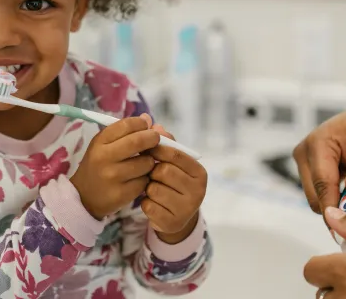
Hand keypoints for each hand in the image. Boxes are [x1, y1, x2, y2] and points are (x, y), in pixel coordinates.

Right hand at [70, 114, 158, 218]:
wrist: (84, 196)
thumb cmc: (98, 165)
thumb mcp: (104, 145)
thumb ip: (125, 131)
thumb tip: (148, 118)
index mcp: (99, 142)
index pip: (126, 125)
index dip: (141, 123)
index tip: (146, 126)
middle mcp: (104, 158)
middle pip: (138, 141)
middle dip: (153, 138)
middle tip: (155, 140)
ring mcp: (113, 177)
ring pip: (146, 163)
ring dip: (150, 161)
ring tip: (144, 163)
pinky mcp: (122, 194)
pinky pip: (145, 181)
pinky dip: (146, 178)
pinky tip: (139, 178)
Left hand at [143, 125, 206, 243]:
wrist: (176, 217)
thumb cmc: (173, 183)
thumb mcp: (173, 163)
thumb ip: (166, 143)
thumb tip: (154, 124)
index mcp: (200, 173)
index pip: (175, 154)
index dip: (157, 149)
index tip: (145, 148)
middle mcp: (198, 191)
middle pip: (163, 171)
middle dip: (152, 171)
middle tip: (151, 174)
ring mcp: (187, 209)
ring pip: (154, 189)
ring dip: (148, 188)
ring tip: (152, 189)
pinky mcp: (172, 222)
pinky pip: (148, 205)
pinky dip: (145, 203)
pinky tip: (152, 203)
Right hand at [293, 92, 345, 216]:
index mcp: (319, 142)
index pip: (322, 184)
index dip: (334, 208)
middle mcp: (305, 152)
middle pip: (315, 196)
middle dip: (340, 207)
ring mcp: (305, 161)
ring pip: (318, 198)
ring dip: (342, 204)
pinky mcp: (311, 169)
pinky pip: (322, 193)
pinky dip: (341, 198)